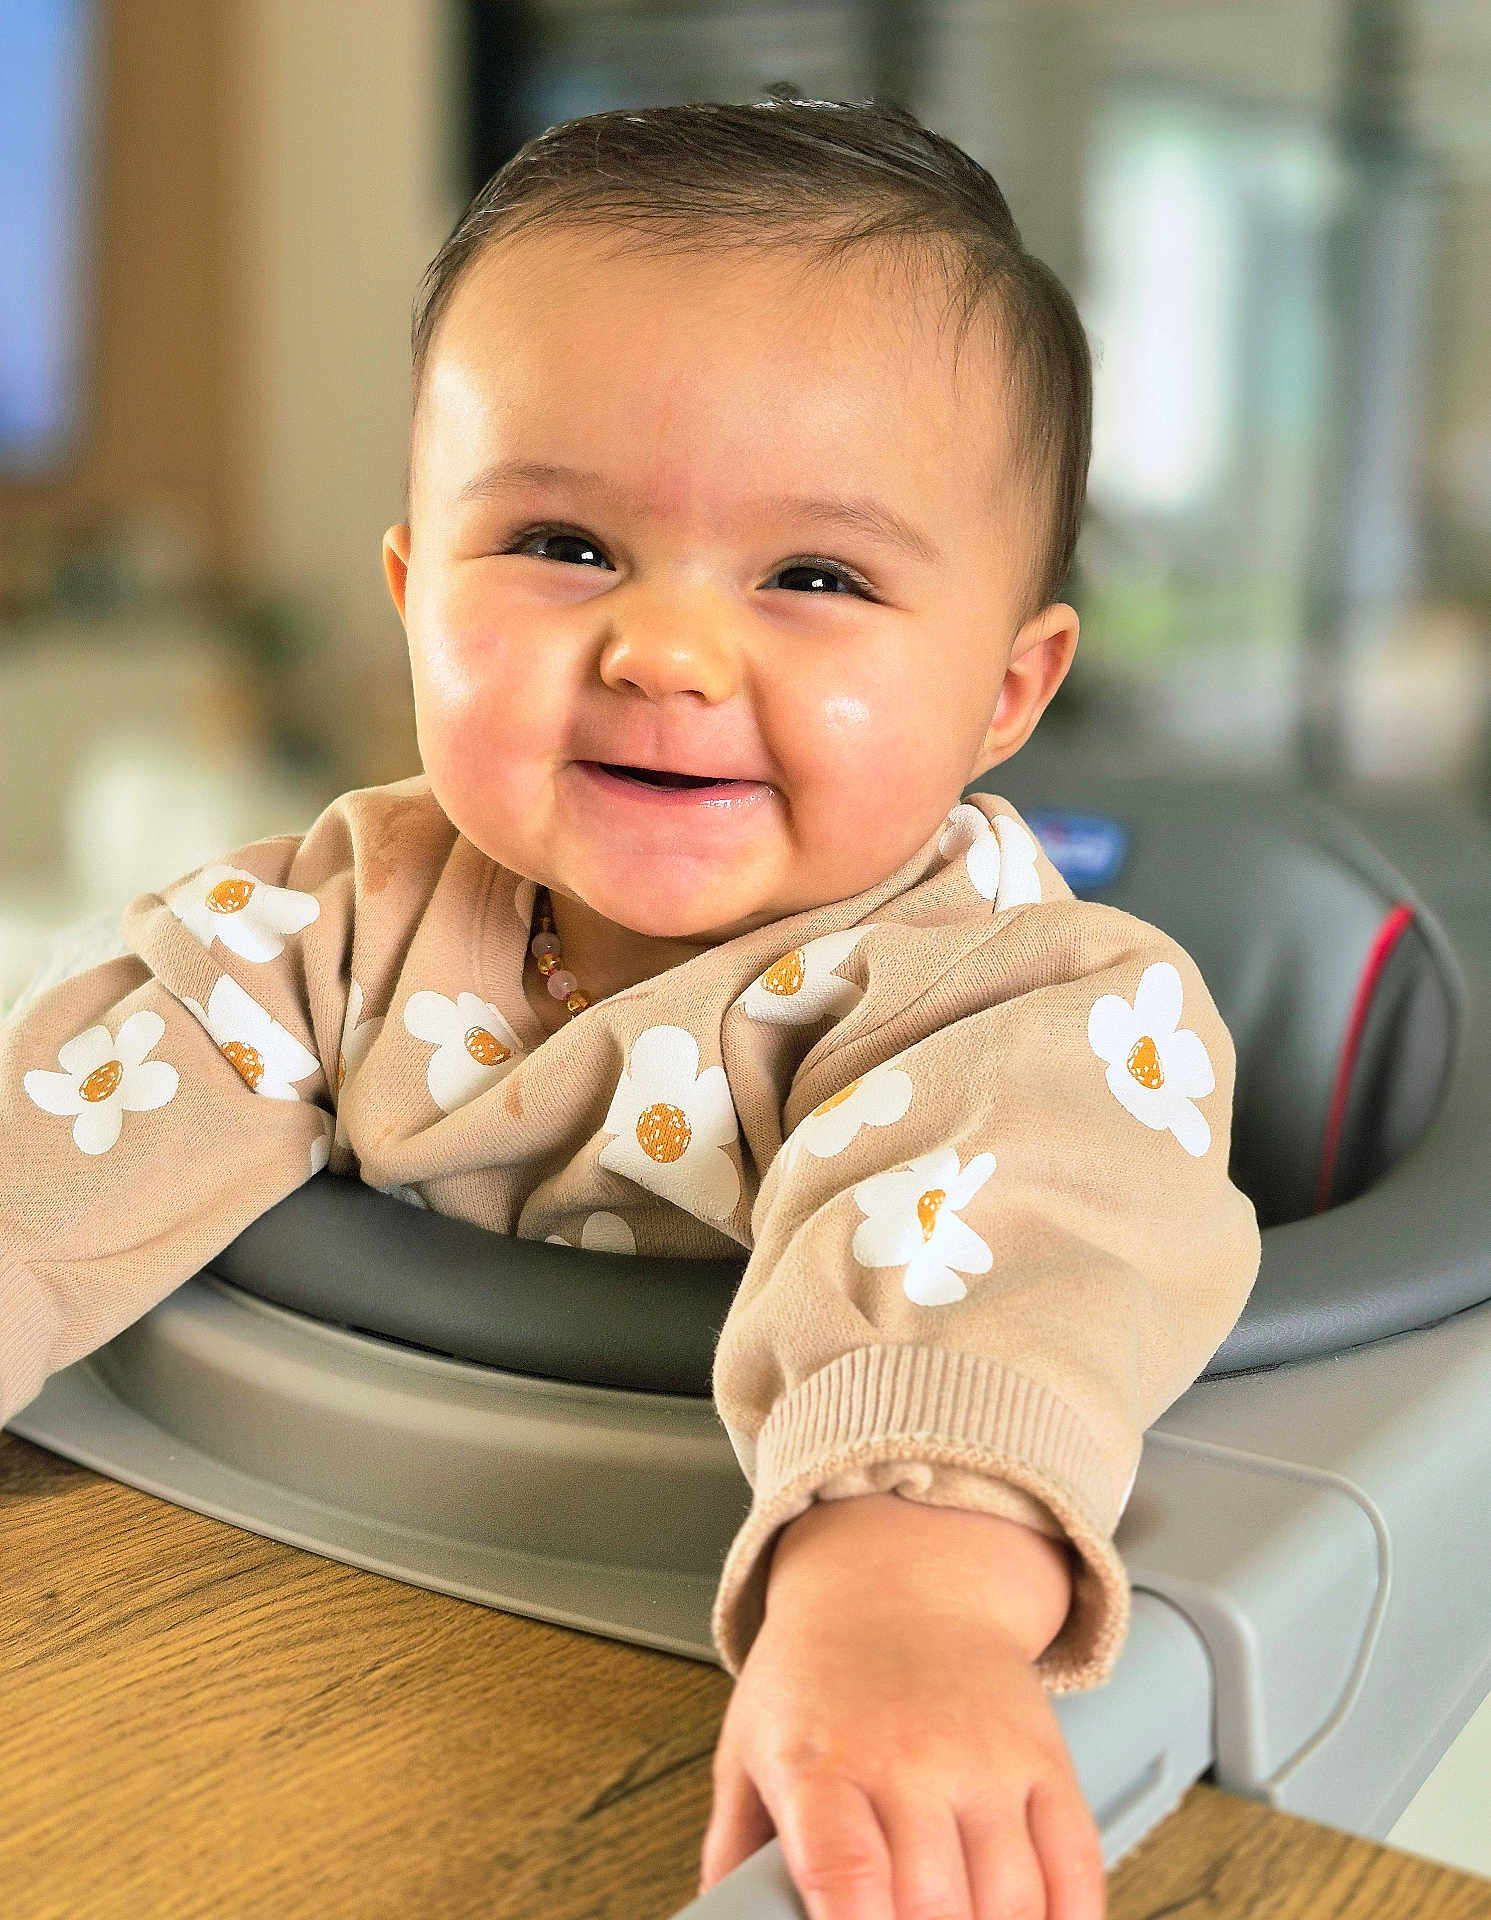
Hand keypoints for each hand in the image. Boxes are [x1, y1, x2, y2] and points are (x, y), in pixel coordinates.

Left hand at [698, 1497, 1105, 1919]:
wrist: (899, 1582)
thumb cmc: (817, 1678)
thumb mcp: (747, 1747)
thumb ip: (733, 1850)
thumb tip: (721, 1919)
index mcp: (820, 1764)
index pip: (843, 1868)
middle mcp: (908, 1758)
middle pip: (933, 1905)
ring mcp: (984, 1760)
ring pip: (1010, 1899)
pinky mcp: (1044, 1761)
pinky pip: (1075, 1866)